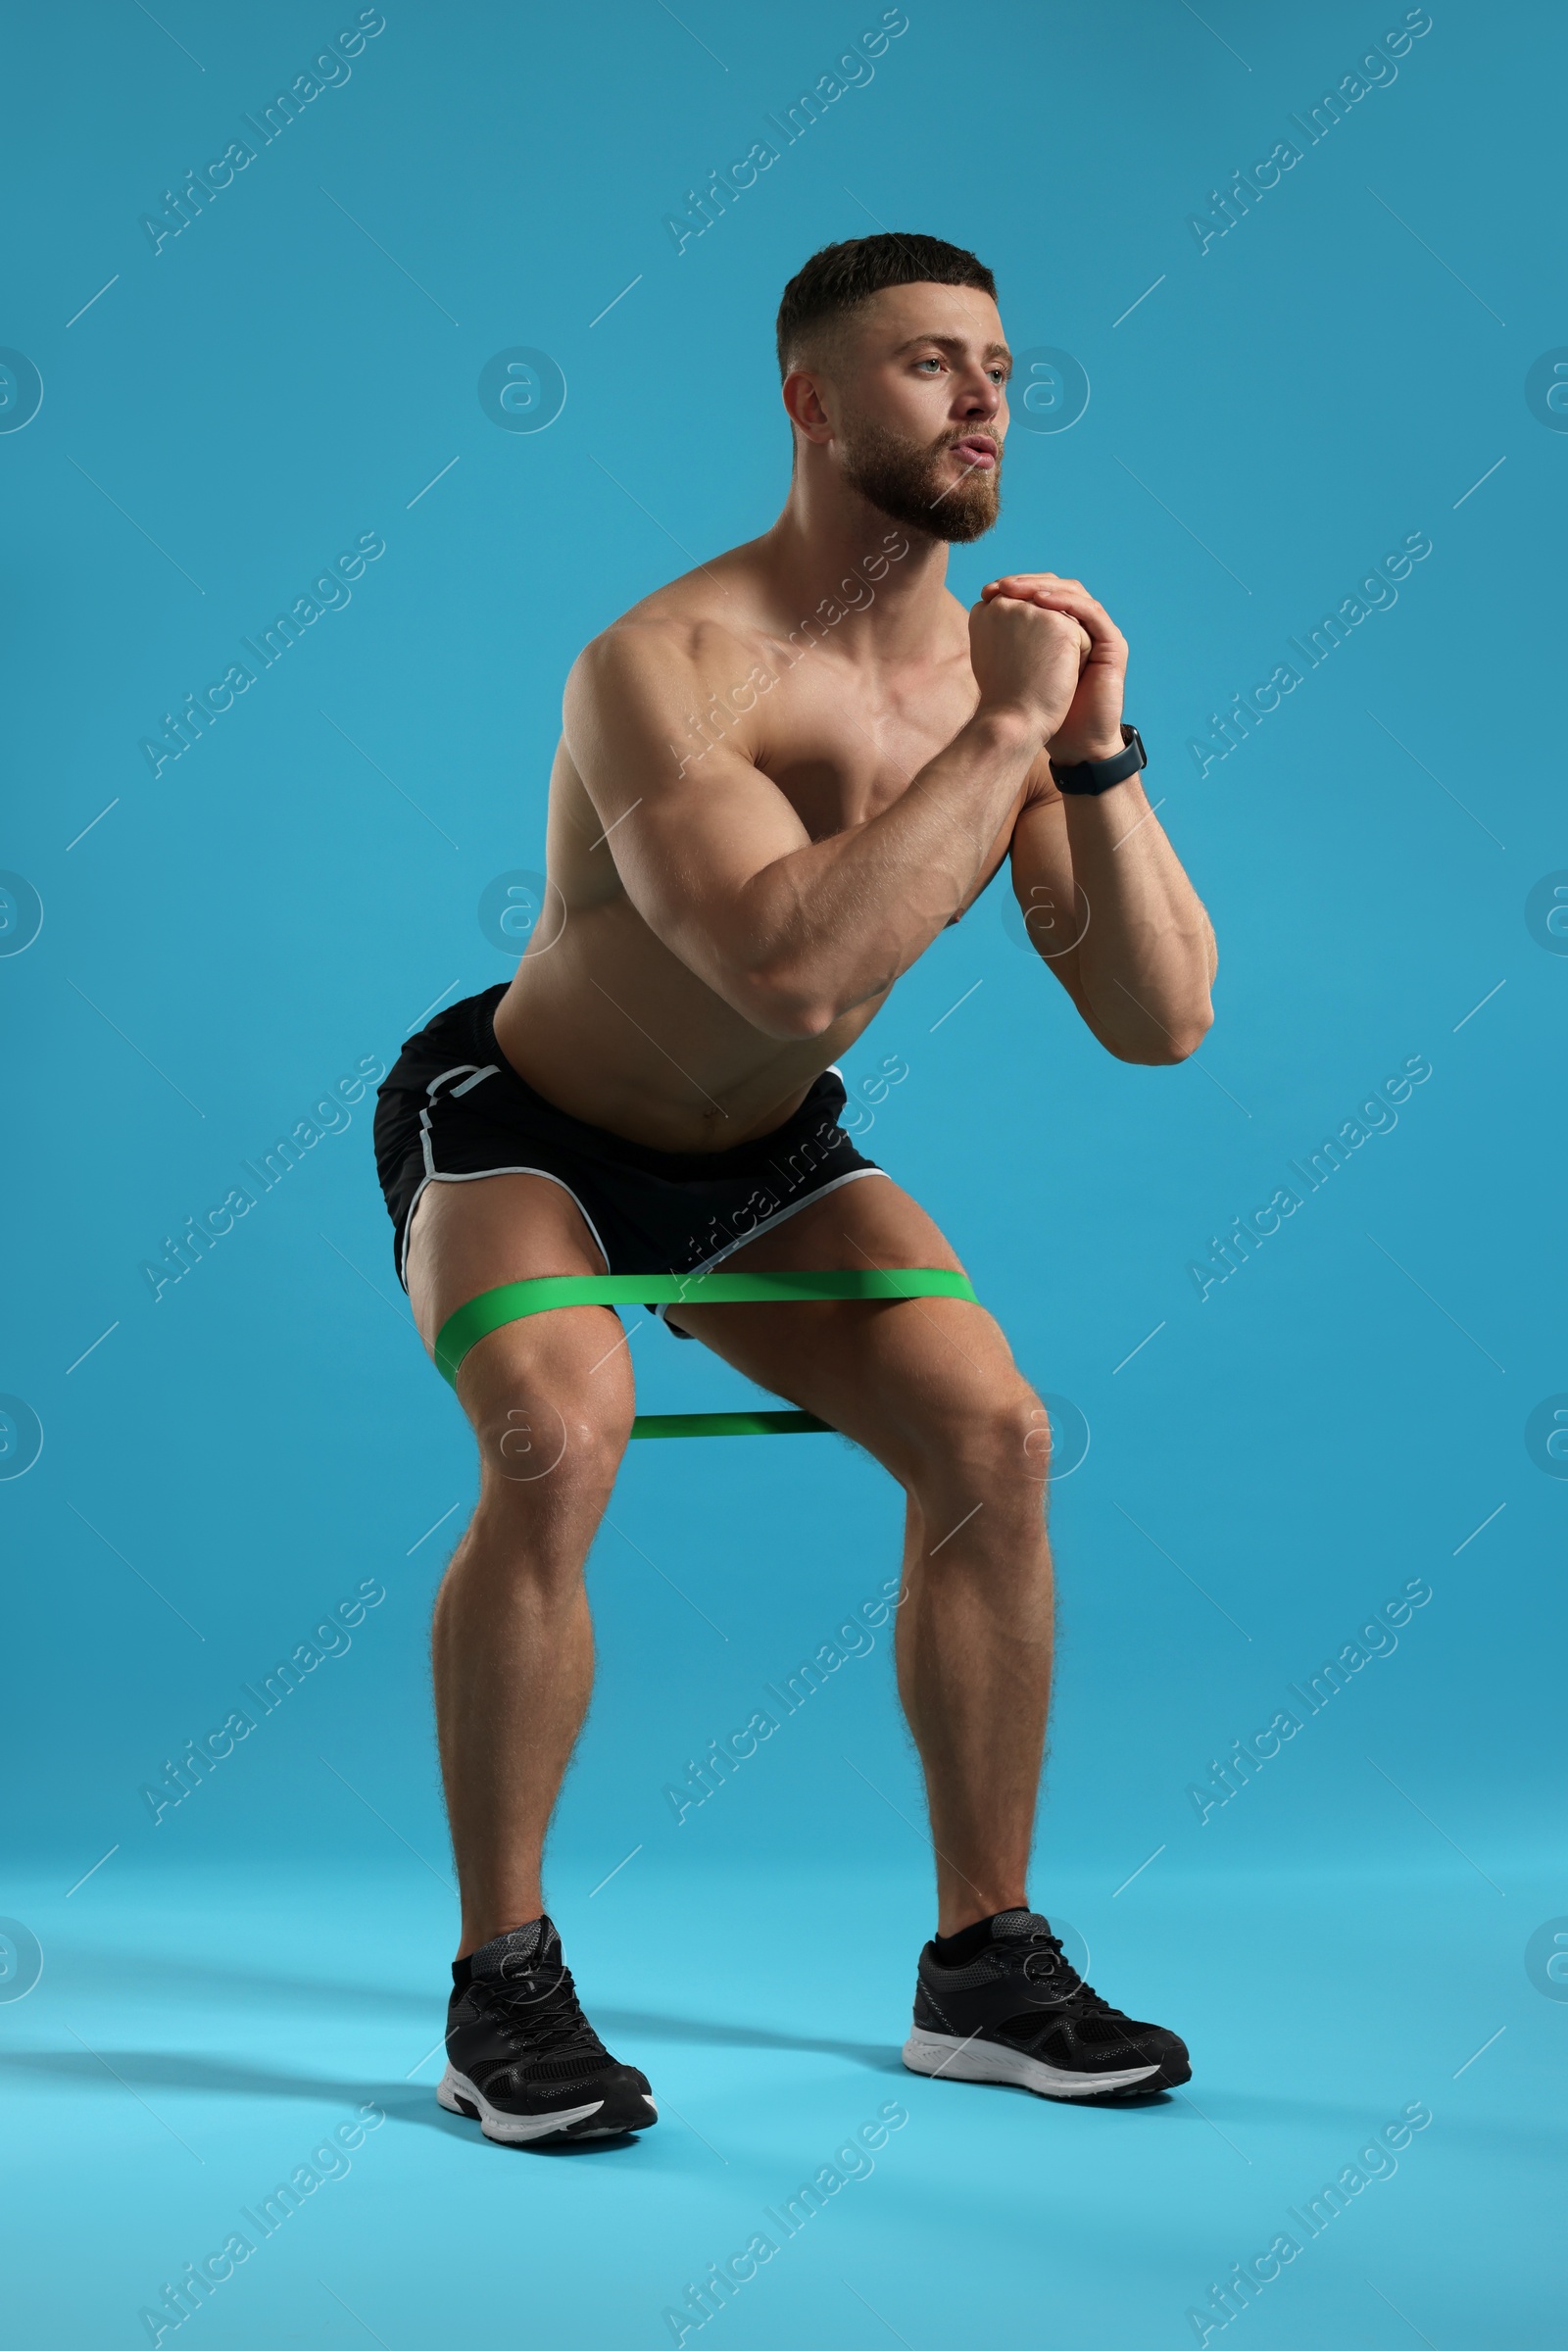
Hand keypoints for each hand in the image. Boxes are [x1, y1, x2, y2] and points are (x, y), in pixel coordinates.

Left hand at [980, 573, 1126, 764]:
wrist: (1072, 742)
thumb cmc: (1042, 711)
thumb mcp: (1017, 666)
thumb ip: (1007, 637)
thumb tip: (978, 606)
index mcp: (1062, 629)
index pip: (1042, 593)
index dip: (1018, 586)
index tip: (988, 590)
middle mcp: (1082, 627)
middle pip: (1059, 588)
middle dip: (1028, 583)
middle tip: (1002, 585)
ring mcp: (1100, 634)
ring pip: (1075, 594)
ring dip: (1044, 588)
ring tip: (1017, 590)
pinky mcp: (1113, 645)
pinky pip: (1091, 613)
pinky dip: (1066, 603)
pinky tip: (1040, 602)